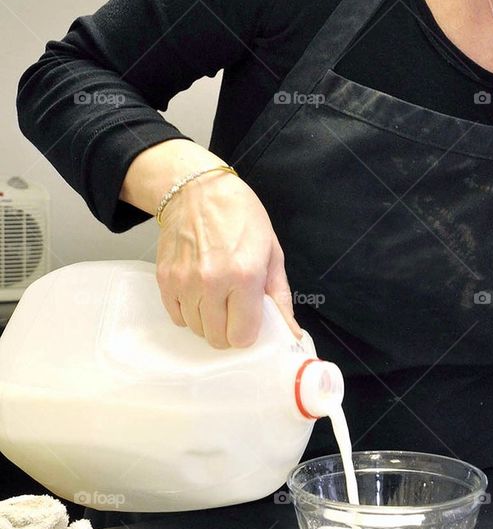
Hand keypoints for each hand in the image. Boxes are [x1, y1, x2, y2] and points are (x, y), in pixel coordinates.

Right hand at [155, 169, 302, 347]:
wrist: (198, 190)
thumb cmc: (240, 216)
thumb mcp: (271, 253)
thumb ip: (280, 298)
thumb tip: (291, 333)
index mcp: (245, 275)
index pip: (242, 336)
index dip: (248, 332)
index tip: (249, 319)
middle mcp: (212, 282)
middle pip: (217, 338)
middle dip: (229, 329)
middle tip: (234, 308)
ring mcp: (185, 282)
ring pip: (196, 330)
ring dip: (208, 320)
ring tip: (216, 295)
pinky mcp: (165, 280)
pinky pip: (177, 317)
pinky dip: (189, 312)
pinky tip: (199, 292)